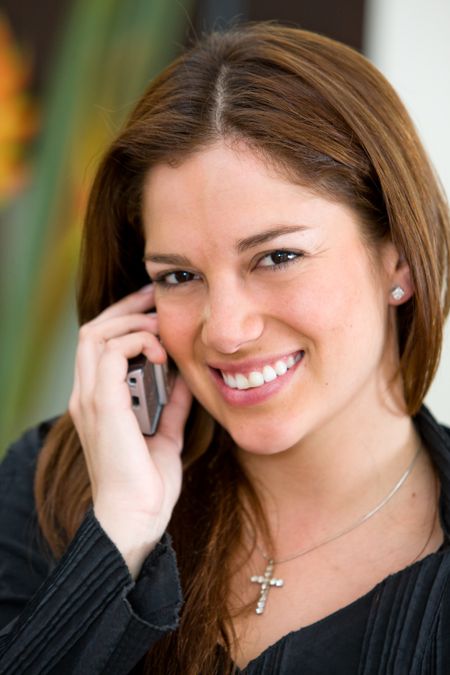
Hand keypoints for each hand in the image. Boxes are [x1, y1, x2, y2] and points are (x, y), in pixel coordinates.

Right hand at [69, 285, 191, 576]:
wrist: (136, 517)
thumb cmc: (148, 481)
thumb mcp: (166, 432)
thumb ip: (172, 403)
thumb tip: (187, 376)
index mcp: (97, 401)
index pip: (99, 344)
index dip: (125, 318)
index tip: (155, 308)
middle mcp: (86, 395)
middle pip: (92, 330)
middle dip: (126, 308)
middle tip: (157, 300)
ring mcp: (90, 399)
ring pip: (95, 335)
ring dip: (131, 323)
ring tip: (160, 328)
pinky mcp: (103, 405)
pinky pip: (109, 354)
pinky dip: (135, 343)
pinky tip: (160, 353)